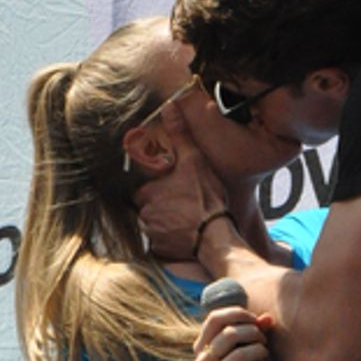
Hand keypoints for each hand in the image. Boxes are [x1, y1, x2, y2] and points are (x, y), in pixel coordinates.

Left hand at [135, 134, 227, 261]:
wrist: (217, 238)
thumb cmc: (206, 200)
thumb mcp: (194, 161)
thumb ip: (180, 135)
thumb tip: (169, 107)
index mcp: (146, 193)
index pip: (142, 189)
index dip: (157, 189)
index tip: (171, 190)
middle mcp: (144, 215)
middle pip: (146, 208)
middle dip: (160, 207)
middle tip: (181, 206)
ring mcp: (151, 236)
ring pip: (153, 227)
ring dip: (164, 225)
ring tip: (185, 222)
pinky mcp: (160, 252)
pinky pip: (160, 245)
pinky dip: (169, 242)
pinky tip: (185, 237)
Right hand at [193, 304, 269, 360]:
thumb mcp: (238, 354)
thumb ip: (252, 333)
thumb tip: (268, 318)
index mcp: (201, 347)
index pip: (215, 318)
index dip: (238, 314)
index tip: (254, 321)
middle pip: (229, 334)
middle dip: (253, 333)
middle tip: (263, 341)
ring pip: (239, 355)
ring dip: (259, 351)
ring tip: (264, 355)